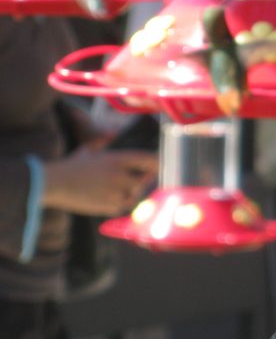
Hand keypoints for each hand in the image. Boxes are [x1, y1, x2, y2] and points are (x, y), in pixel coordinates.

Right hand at [43, 145, 158, 216]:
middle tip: (145, 180)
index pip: (149, 160)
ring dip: (133, 193)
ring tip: (127, 190)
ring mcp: (115, 192)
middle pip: (144, 180)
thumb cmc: (71, 165)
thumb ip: (104, 141)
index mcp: (117, 159)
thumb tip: (113, 132)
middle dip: (145, 181)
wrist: (53, 183)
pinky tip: (114, 198)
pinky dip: (121, 204)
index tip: (159, 166)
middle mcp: (120, 176)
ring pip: (135, 196)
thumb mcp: (88, 149)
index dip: (156, 164)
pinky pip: (123, 207)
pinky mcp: (108, 206)